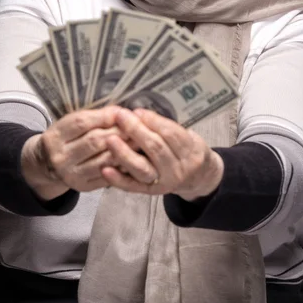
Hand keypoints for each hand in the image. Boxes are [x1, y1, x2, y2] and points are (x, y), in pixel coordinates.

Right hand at [21, 106, 128, 199]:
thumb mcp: (70, 123)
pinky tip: (133, 158)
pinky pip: (107, 176)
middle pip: (94, 142)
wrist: (47, 164)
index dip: (104, 116)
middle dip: (119, 132)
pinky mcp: (83, 187)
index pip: (82, 123)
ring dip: (125, 149)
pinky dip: (122, 166)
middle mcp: (61, 157)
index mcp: (56, 136)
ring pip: (103, 160)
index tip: (122, 111)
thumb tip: (120, 112)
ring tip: (139, 140)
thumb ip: (92, 118)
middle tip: (137, 126)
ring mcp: (71, 174)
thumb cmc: (65, 138)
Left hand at [101, 108, 223, 200]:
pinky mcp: (150, 192)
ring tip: (110, 140)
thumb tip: (138, 113)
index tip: (136, 111)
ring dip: (125, 153)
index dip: (152, 121)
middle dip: (136, 130)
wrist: (196, 177)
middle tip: (120, 117)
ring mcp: (163, 182)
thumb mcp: (185, 135)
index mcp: (189, 150)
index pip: (170, 133)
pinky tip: (105, 170)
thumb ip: (164, 126)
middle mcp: (177, 168)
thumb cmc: (184, 149)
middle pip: (155, 148)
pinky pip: (133, 186)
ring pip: (143, 168)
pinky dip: (118, 179)